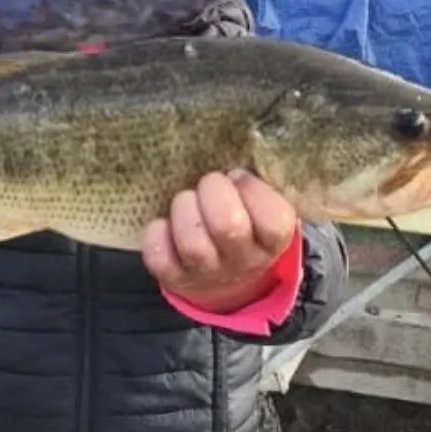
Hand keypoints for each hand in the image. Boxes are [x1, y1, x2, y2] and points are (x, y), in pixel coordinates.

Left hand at [141, 171, 297, 314]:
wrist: (221, 272)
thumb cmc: (241, 218)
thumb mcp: (259, 202)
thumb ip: (254, 181)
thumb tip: (234, 154)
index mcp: (272, 240)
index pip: (274, 221)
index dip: (254, 190)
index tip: (239, 176)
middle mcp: (243, 261)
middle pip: (228, 227)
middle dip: (212, 191)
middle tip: (208, 183)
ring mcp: (208, 273)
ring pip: (192, 244)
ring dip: (184, 209)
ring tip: (186, 200)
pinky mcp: (175, 277)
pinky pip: (159, 255)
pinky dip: (157, 232)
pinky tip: (165, 222)